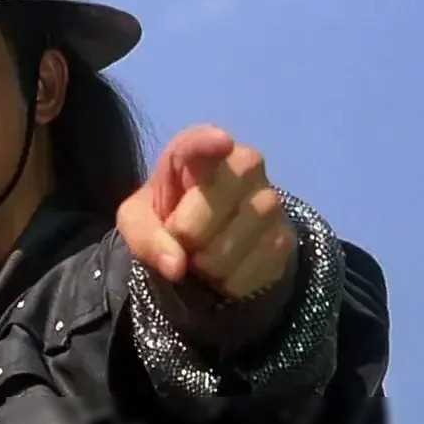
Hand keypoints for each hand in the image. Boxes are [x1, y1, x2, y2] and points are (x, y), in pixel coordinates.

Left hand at [116, 125, 295, 298]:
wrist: (205, 244)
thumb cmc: (167, 218)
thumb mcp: (138, 223)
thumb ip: (145, 237)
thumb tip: (175, 266)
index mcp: (197, 153)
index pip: (200, 141)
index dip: (208, 142)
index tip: (221, 143)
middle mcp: (243, 164)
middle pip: (217, 199)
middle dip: (190, 231)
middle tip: (182, 239)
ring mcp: (269, 200)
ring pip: (235, 241)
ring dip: (208, 263)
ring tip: (202, 257)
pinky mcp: (284, 237)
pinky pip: (254, 269)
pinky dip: (230, 282)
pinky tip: (224, 273)